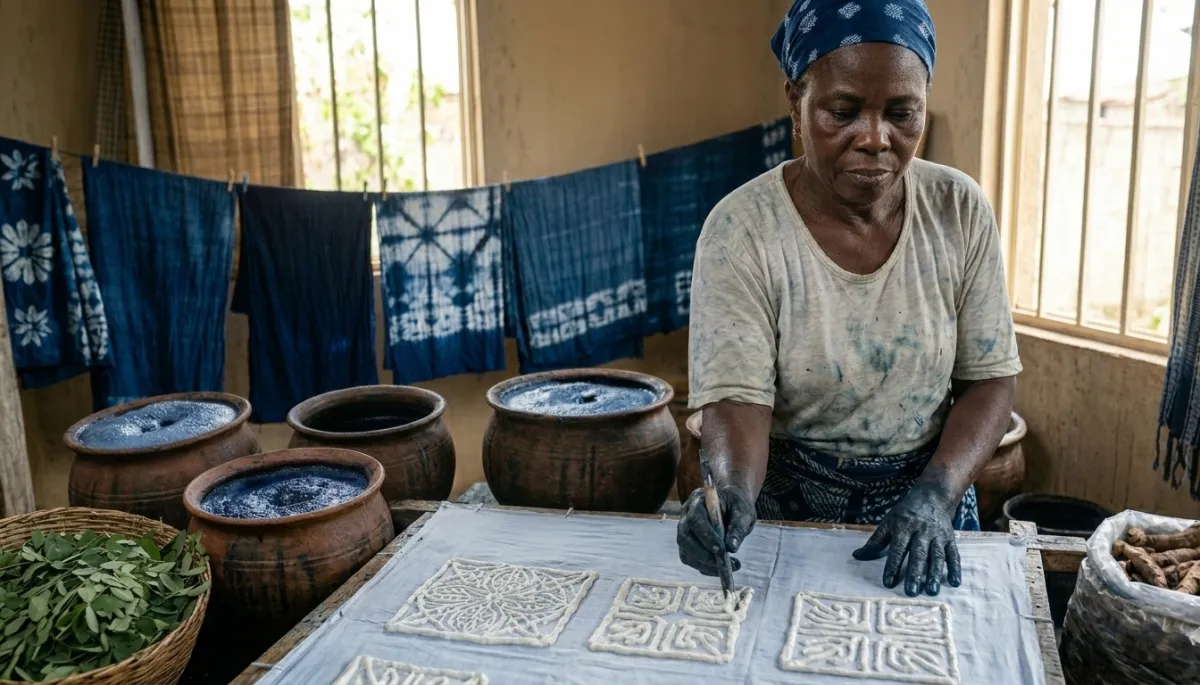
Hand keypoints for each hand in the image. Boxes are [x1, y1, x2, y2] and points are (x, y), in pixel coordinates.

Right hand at [676, 486, 756, 576]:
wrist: (732, 504)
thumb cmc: (737, 505)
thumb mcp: (744, 512)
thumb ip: (738, 528)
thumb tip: (731, 548)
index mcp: (697, 501)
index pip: (695, 519)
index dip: (705, 536)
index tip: (721, 550)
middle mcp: (685, 516)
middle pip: (684, 538)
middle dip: (703, 555)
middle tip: (724, 564)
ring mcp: (684, 531)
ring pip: (685, 552)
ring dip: (705, 564)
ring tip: (729, 568)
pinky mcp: (687, 544)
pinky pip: (690, 560)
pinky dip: (705, 568)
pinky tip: (722, 568)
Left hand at [852, 481, 962, 596]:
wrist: (932, 497)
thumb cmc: (906, 513)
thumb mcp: (888, 522)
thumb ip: (875, 541)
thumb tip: (857, 556)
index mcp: (904, 527)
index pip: (897, 549)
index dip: (892, 566)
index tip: (888, 583)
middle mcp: (921, 531)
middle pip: (918, 554)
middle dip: (914, 573)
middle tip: (911, 592)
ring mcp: (937, 535)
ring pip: (936, 556)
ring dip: (934, 574)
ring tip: (931, 591)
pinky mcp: (950, 539)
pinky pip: (953, 554)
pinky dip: (955, 568)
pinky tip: (955, 582)